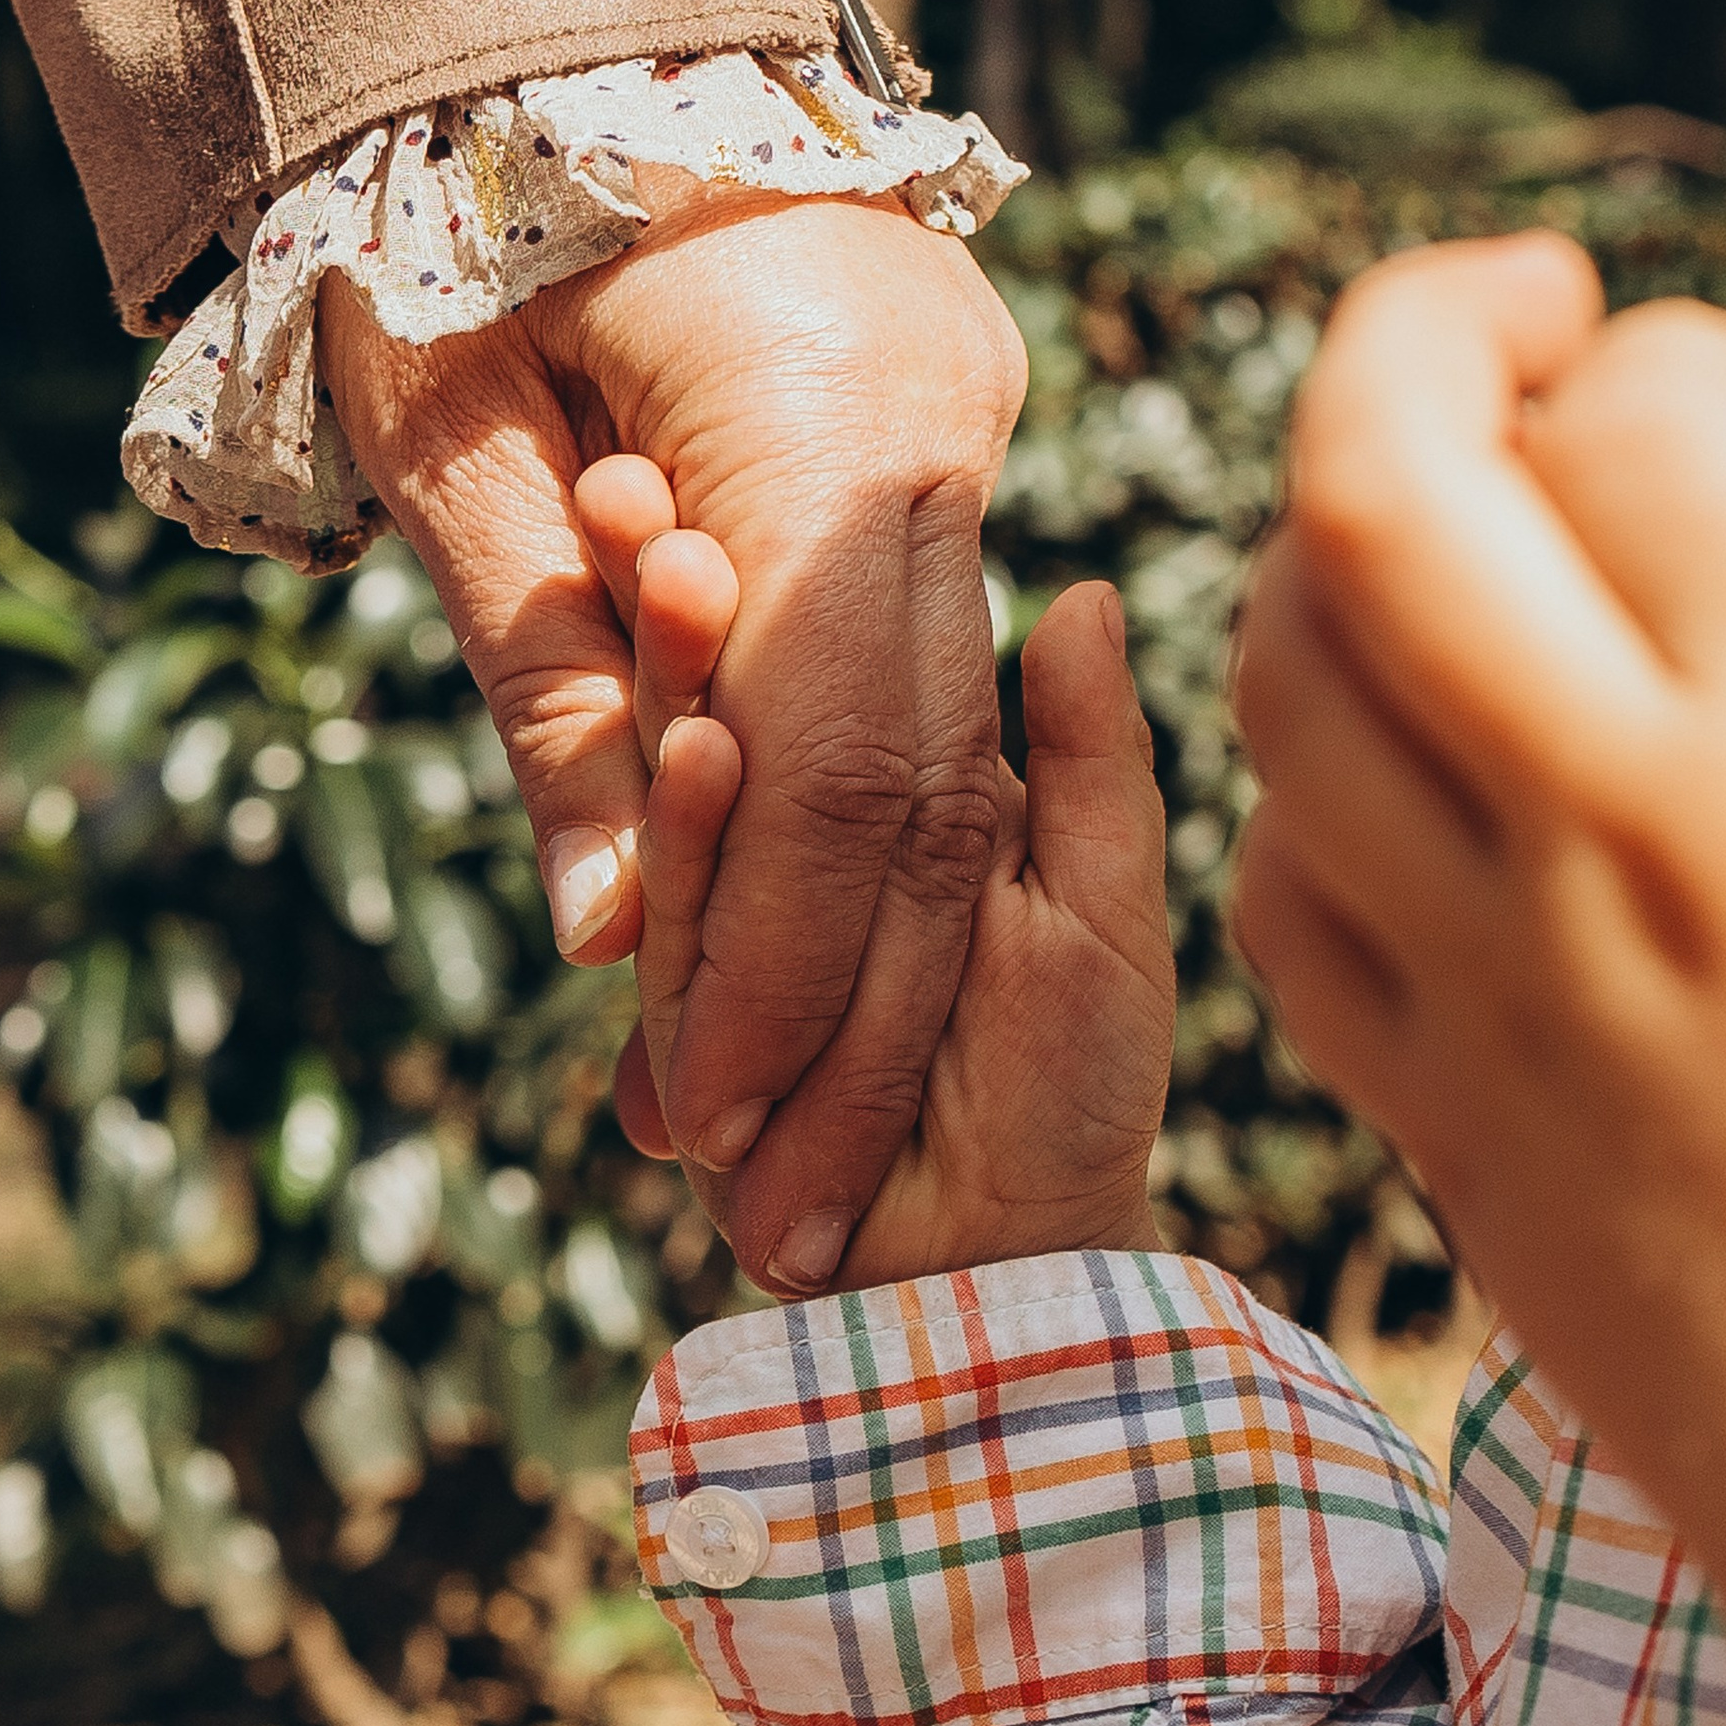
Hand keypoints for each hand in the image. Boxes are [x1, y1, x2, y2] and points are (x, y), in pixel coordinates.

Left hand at [319, 187, 1026, 1295]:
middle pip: (930, 781)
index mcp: (828, 408)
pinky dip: (860, 849)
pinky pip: (923, 689)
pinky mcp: (939, 453)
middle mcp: (942, 427)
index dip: (774, 959)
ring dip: (872, 962)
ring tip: (782, 1145)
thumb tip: (599, 934)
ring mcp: (962, 433)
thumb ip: (544, 683)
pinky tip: (793, 985)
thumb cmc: (433, 207)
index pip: (837, 753)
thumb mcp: (442, 444)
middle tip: (779, 1219)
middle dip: (851, 1016)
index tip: (704, 1124)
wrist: (529, 16)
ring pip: (956, 751)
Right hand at [585, 460, 1172, 1284]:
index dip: (740, 564)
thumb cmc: (1077, 1093)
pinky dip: (693, 838)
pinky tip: (698, 742)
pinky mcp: (699, 1039)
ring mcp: (728, 949)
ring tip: (658, 562)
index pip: (788, 659)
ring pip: (683, 800)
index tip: (691, 449)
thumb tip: (1077, 597)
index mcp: (878, 804)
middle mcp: (786, 865)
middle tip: (625, 483)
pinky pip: (688, 931)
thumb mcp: (1101, 901)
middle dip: (669, 607)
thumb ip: (1082, 761)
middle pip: (714, 705)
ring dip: (665, 686)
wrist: (1019, 1276)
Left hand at [1229, 233, 1725, 1725]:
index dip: (1678, 356)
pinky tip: (1430, 777)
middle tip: (1515, 317)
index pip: (1641, 415)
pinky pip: (1285, 895)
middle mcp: (1608, 849)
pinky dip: (1323, 794)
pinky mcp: (1446, 1119)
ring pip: (1282, 687)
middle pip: (1371, 500)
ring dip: (1340, 563)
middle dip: (1415, 343)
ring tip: (1452, 536)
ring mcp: (1496, 992)